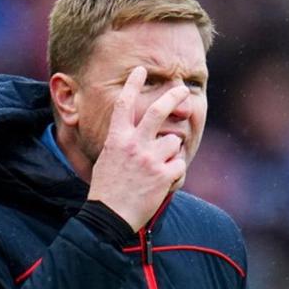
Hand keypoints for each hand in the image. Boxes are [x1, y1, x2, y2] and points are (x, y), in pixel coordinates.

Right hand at [87, 66, 188, 231]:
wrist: (109, 217)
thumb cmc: (106, 191)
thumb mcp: (107, 160)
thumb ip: (123, 144)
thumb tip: (137, 135)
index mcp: (117, 139)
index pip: (124, 104)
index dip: (133, 84)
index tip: (141, 71)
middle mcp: (134, 144)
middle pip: (157, 111)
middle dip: (172, 96)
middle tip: (181, 90)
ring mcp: (150, 159)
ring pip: (173, 142)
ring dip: (170, 153)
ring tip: (157, 169)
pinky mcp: (163, 176)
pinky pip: (179, 165)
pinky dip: (175, 173)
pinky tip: (162, 183)